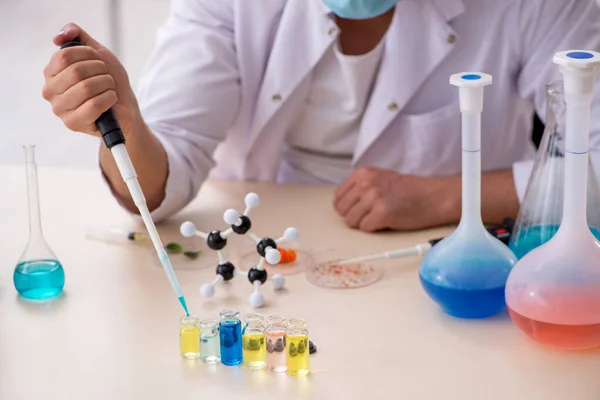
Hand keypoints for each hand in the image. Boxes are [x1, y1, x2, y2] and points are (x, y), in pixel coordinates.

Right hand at [42, 22, 139, 136]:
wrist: (124, 106)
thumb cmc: (107, 80)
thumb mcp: (96, 52)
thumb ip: (77, 36)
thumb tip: (59, 36)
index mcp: (51, 72)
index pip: (65, 56)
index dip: (88, 55)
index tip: (99, 60)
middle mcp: (50, 91)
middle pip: (76, 71)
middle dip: (101, 71)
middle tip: (107, 76)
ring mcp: (59, 109)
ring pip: (86, 88)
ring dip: (107, 84)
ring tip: (109, 88)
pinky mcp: (72, 123)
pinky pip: (94, 105)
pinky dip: (109, 98)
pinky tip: (110, 99)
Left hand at [333, 167, 460, 231]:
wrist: (433, 196)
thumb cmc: (409, 190)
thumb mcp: (380, 178)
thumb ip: (361, 186)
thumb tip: (342, 202)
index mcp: (363, 173)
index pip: (338, 196)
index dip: (345, 207)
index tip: (356, 210)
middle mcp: (366, 183)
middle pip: (341, 209)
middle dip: (352, 216)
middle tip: (368, 216)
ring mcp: (373, 198)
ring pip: (350, 221)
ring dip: (362, 223)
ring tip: (377, 218)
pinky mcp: (382, 213)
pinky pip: (364, 228)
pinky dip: (373, 228)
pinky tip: (385, 222)